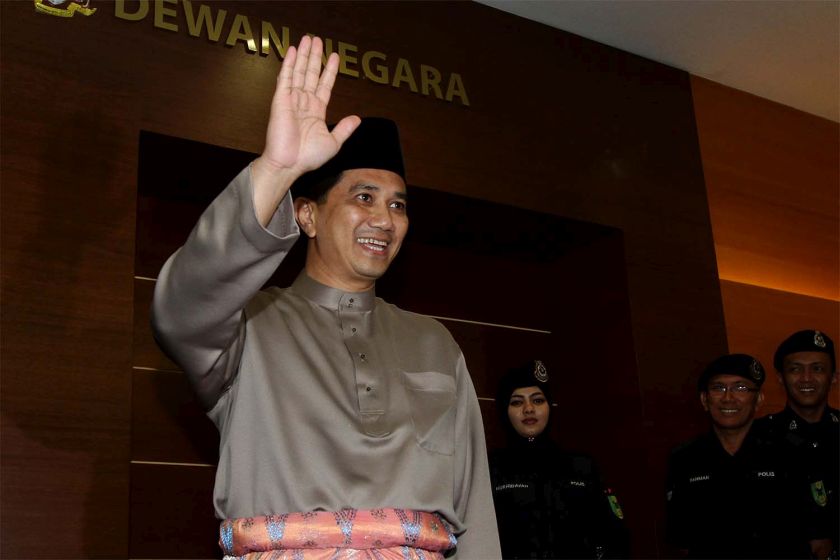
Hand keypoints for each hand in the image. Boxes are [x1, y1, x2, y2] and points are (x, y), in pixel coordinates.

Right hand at [252, 35, 359, 223]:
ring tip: (308, 39)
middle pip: (311, 74)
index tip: (335, 56)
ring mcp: (292, 100)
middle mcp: (304, 103)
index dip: (329, 71)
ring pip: (299, 72)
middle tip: (318, 40)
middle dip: (315, 57)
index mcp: (317, 112)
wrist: (290, 164)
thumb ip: (344, 129)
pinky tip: (293, 50)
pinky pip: (286, 78)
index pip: (325, 85)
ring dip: (303, 55)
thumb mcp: (333, 142)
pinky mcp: (281, 100)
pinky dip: (289, 64)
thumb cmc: (309, 157)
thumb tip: (357, 118)